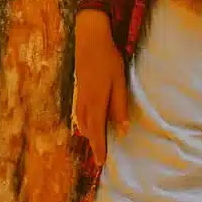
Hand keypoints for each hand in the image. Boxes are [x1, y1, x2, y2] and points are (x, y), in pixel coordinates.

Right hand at [71, 10, 127, 164]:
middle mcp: (84, 102)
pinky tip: (87, 121)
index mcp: (96, 103)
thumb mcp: (119, 83)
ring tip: (94, 141)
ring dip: (88, 133)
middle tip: (99, 155)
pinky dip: (84, 122)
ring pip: (81, 121)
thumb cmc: (108, 60)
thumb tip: (122, 129)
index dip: (99, 147)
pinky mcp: (79, 88)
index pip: (97, 131)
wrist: (89, 39)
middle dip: (93, 142)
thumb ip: (119, 106)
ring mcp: (79, 95)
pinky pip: (79, 112)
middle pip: (88, 128)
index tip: (100, 162)